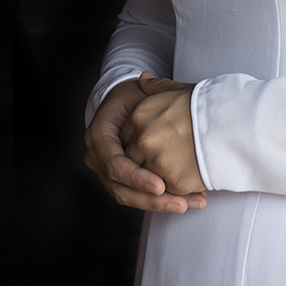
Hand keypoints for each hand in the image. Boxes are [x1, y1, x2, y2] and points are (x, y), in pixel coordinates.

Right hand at [84, 76, 206, 213]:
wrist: (123, 103)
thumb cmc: (133, 95)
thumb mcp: (139, 92)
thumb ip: (146, 91)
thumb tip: (146, 81)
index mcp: (99, 135)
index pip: (115, 164)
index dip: (136, 177)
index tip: (160, 186)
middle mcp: (97, 157)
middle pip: (121, 188)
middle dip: (151, 200)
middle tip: (180, 203)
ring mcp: (106, 171)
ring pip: (129, 196)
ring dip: (158, 204)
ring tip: (188, 204)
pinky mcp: (119, 179)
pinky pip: (136, 194)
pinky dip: (158, 200)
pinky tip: (184, 201)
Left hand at [121, 73, 206, 196]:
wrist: (236, 124)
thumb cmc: (209, 105)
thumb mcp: (180, 89)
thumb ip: (157, 87)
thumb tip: (142, 79)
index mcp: (140, 114)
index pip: (127, 136)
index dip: (142, 141)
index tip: (160, 140)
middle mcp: (143, 138)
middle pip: (133, 159)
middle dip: (147, 161)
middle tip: (171, 155)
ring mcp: (156, 161)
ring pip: (148, 178)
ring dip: (161, 175)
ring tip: (183, 165)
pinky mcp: (172, 182)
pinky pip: (167, 190)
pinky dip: (177, 186)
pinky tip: (192, 174)